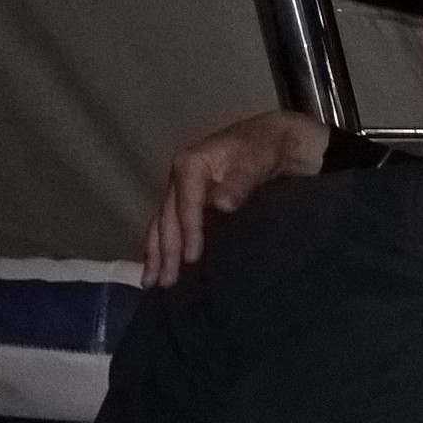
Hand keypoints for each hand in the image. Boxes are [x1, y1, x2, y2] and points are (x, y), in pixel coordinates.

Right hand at [140, 110, 328, 286]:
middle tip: (165, 282)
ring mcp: (180, 190)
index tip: (192, 259)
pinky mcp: (186, 201)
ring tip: (151, 282)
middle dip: (165, 251)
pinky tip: (157, 266)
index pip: (186, 204)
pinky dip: (161, 246)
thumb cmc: (264, 150)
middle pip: (168, 218)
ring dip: (156, 254)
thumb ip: (240, 182)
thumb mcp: (257, 161)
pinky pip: (168, 226)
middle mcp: (178, 177)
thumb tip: (221, 204)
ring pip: (162, 225)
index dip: (188, 232)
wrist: (272, 140)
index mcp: (191, 164)